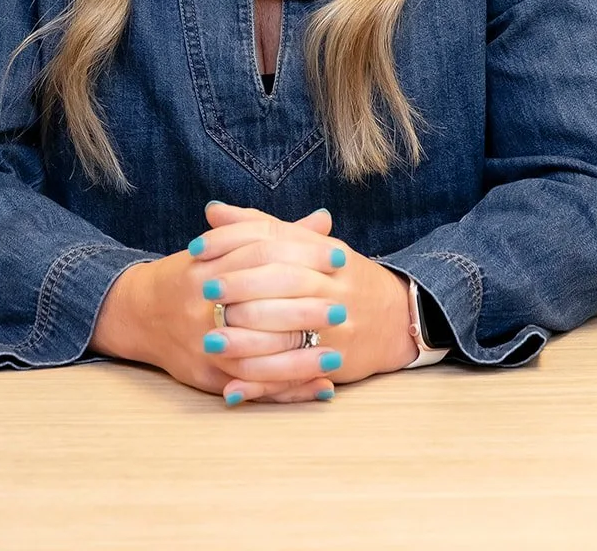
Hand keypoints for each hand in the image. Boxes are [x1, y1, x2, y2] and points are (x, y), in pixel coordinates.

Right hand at [92, 204, 340, 403]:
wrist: (141, 312)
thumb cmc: (195, 275)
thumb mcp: (227, 247)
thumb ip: (274, 234)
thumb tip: (324, 220)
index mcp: (211, 264)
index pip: (263, 253)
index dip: (303, 254)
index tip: (340, 255)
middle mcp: (202, 302)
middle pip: (259, 305)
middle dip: (303, 309)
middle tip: (343, 308)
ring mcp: (201, 341)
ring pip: (255, 354)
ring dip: (299, 358)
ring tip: (338, 356)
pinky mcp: (204, 374)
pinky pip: (250, 384)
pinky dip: (286, 388)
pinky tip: (319, 387)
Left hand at [195, 201, 415, 402]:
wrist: (399, 316)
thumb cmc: (341, 277)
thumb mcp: (309, 246)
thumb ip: (261, 227)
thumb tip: (212, 210)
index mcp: (323, 250)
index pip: (274, 239)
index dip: (233, 241)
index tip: (197, 249)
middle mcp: (333, 283)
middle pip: (282, 279)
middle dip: (240, 285)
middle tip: (204, 290)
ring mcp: (338, 322)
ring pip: (289, 328)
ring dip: (246, 338)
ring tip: (209, 341)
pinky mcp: (339, 359)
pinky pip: (296, 371)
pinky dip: (263, 381)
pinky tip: (233, 387)